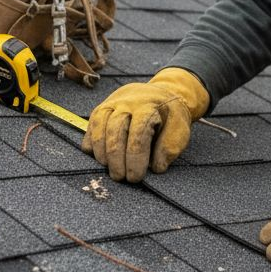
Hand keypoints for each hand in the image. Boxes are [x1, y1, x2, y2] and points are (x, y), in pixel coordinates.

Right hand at [81, 67, 208, 181]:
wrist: (160, 93)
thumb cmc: (169, 116)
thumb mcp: (179, 128)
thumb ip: (170, 147)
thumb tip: (156, 167)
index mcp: (149, 106)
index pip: (139, 132)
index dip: (136, 157)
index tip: (136, 177)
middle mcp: (127, 102)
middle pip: (115, 129)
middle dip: (116, 157)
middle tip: (120, 178)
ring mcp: (112, 103)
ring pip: (99, 125)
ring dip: (102, 151)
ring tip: (109, 169)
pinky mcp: (102, 109)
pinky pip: (91, 125)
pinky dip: (91, 142)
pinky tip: (98, 157)